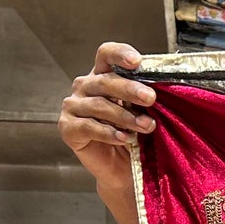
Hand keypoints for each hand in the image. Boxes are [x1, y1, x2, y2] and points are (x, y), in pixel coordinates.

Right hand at [59, 41, 155, 198]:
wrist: (121, 169)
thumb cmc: (132, 136)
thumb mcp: (140, 113)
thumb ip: (142, 98)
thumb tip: (157, 90)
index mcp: (102, 75)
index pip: (106, 54)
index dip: (120, 54)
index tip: (137, 61)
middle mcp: (84, 86)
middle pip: (105, 80)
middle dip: (130, 89)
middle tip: (151, 98)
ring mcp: (73, 106)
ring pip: (99, 105)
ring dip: (125, 116)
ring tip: (146, 126)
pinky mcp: (68, 128)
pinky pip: (89, 127)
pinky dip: (109, 133)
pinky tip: (125, 138)